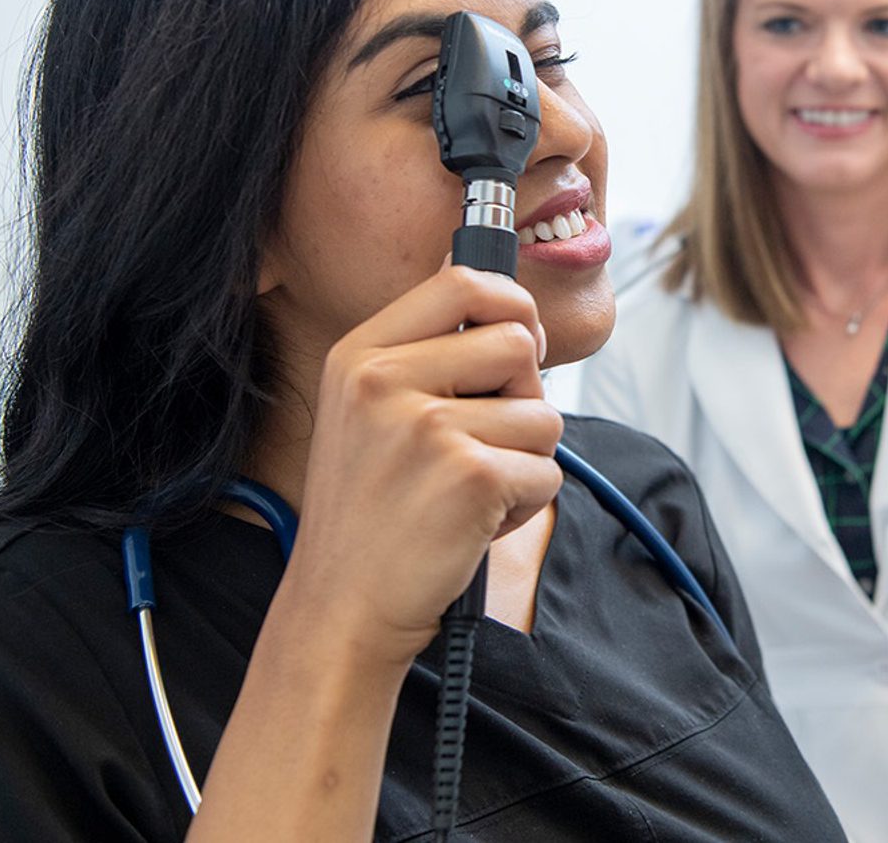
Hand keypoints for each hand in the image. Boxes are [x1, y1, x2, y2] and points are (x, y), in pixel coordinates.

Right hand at [279, 263, 563, 667]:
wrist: (342, 607)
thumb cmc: (369, 515)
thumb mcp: (365, 412)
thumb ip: (424, 353)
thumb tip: (496, 292)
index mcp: (360, 355)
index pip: (462, 281)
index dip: (510, 305)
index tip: (517, 340)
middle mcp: (385, 381)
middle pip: (518, 343)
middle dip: (522, 396)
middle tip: (481, 442)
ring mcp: (427, 427)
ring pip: (542, 414)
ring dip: (524, 460)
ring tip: (467, 492)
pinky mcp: (471, 476)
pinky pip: (546, 470)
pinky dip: (524, 504)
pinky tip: (473, 523)